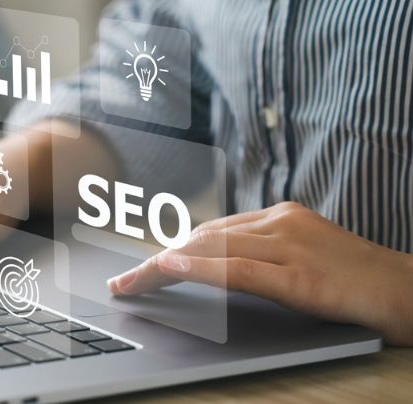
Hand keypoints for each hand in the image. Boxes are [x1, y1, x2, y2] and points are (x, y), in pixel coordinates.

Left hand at [107, 201, 412, 345]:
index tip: (142, 265)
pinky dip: (200, 269)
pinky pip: (239, 269)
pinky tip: (170, 269)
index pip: (210, 231)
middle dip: (156, 261)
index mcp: (278, 216)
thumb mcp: (302, 257)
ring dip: (163, 268)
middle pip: (201, 238)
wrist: (410, 291)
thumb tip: (219, 265)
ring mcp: (290, 246)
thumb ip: (263, 254)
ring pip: (211, 250)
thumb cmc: (356, 278)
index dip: (171, 248)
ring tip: (131, 283)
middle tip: (123, 281)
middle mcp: (278, 222)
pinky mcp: (301, 275)